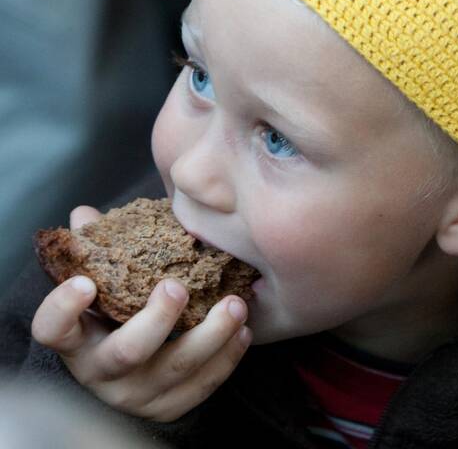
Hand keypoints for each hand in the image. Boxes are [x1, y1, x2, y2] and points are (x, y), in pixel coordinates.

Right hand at [31, 205, 252, 420]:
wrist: (136, 371)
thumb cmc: (121, 311)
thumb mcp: (107, 285)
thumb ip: (100, 249)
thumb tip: (86, 215)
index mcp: (78, 338)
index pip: (52, 330)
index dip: (62, 309)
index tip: (84, 281)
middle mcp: (102, 371)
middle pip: (127, 352)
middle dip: (156, 320)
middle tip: (178, 287)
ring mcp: (137, 394)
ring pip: (175, 370)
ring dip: (210, 336)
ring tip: (235, 305)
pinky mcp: (170, 406)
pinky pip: (202, 386)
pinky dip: (227, 358)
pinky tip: (242, 331)